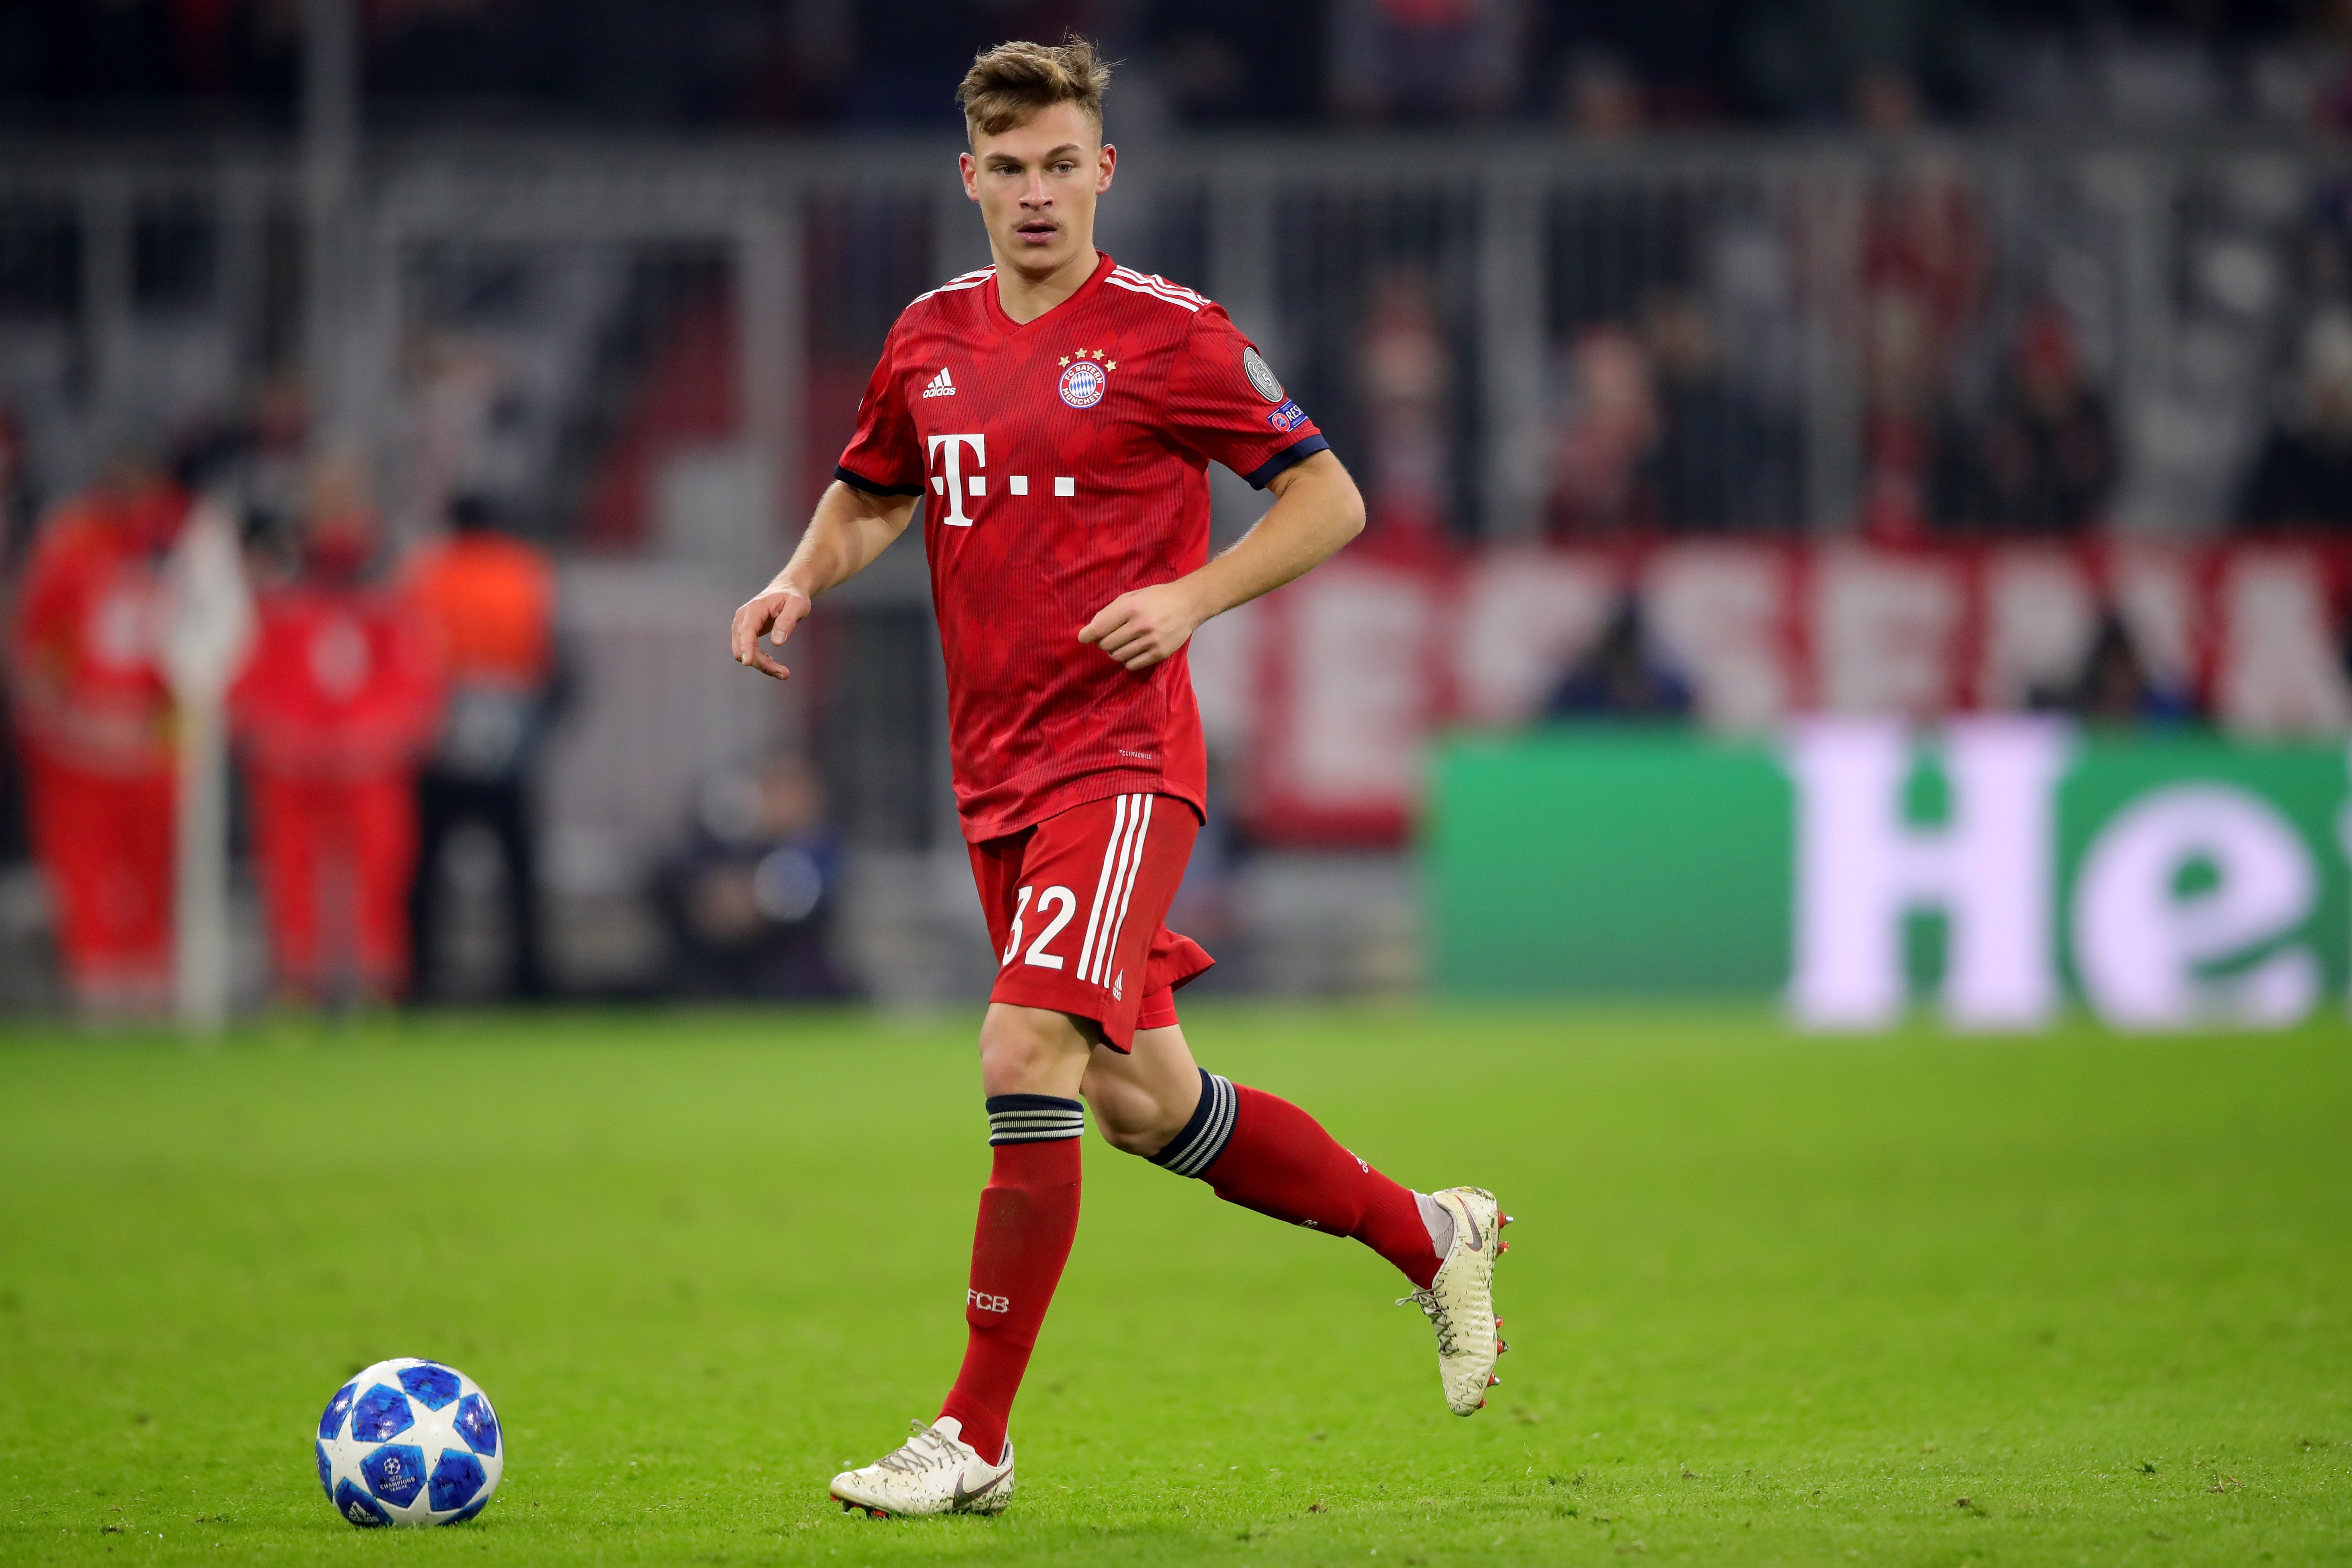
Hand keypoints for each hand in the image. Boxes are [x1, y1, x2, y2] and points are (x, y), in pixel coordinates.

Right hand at [730, 584, 814, 679]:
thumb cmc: (793, 596)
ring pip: (743, 653)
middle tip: (785, 673)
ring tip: (783, 672)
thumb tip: (777, 642)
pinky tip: (773, 662)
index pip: (746, 631)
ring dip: (761, 665)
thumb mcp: (797, 605)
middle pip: (743, 647)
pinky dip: (759, 660)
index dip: (746, 647)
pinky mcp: (745, 634)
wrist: (787, 590)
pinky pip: (747, 651)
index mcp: (754, 609)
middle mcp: (743, 618)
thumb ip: (787, 621)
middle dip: (761, 663)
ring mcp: (741, 626)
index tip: (747, 663)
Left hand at [1078, 581, 1205, 671]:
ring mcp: (1151, 641)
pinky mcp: (1160, 653)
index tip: (1083, 637)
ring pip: (1118, 656)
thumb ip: (1110, 612)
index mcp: (1131, 607)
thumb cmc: (1155, 598)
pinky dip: (1127, 660)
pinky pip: (1132, 665)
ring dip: (1115, 652)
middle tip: (1109, 637)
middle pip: (1107, 645)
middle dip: (1103, 642)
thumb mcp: (1131, 597)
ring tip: (1122, 643)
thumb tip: (1090, 630)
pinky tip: (1132, 651)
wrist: (1187, 605)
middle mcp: (1140, 625)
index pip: (1100, 628)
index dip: (1087, 635)